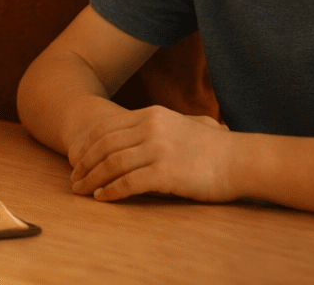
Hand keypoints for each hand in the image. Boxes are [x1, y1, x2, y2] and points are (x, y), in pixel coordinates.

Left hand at [68, 105, 234, 202]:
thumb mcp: (180, 123)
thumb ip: (156, 125)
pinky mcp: (165, 172)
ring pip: (111, 165)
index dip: (87, 145)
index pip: (106, 128)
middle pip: (104, 146)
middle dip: (84, 164)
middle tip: (74, 178)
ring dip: (92, 179)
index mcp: (151, 114)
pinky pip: (127, 183)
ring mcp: (157, 149)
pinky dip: (110, 191)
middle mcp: (151, 128)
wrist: (240, 160)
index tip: (77, 159)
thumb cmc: (212, 147)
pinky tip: (102, 198)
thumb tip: (133, 135)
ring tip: (82, 190)